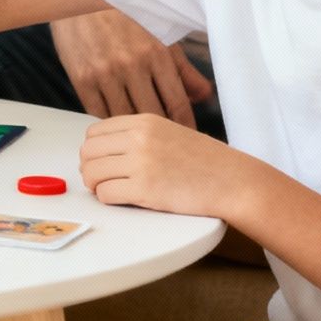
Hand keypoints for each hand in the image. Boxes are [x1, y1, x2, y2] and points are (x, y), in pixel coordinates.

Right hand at [50, 9, 213, 125]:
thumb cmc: (124, 15)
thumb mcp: (160, 35)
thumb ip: (184, 69)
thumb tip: (203, 97)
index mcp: (156, 53)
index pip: (178, 104)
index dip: (185, 126)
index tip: (187, 139)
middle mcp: (131, 64)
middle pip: (153, 115)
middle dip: (161, 133)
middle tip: (165, 144)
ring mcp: (104, 72)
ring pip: (125, 118)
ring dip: (133, 129)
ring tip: (139, 136)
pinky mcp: (81, 78)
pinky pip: (98, 113)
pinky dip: (109, 120)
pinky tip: (115, 120)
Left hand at [78, 113, 262, 217]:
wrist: (233, 181)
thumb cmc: (205, 161)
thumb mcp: (169, 132)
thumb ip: (139, 135)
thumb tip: (103, 149)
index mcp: (144, 121)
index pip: (95, 132)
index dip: (93, 150)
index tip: (102, 162)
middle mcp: (139, 138)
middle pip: (87, 152)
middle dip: (89, 168)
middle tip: (100, 180)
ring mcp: (141, 163)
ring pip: (92, 173)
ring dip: (96, 185)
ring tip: (110, 190)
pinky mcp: (144, 189)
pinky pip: (106, 194)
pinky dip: (109, 199)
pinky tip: (124, 199)